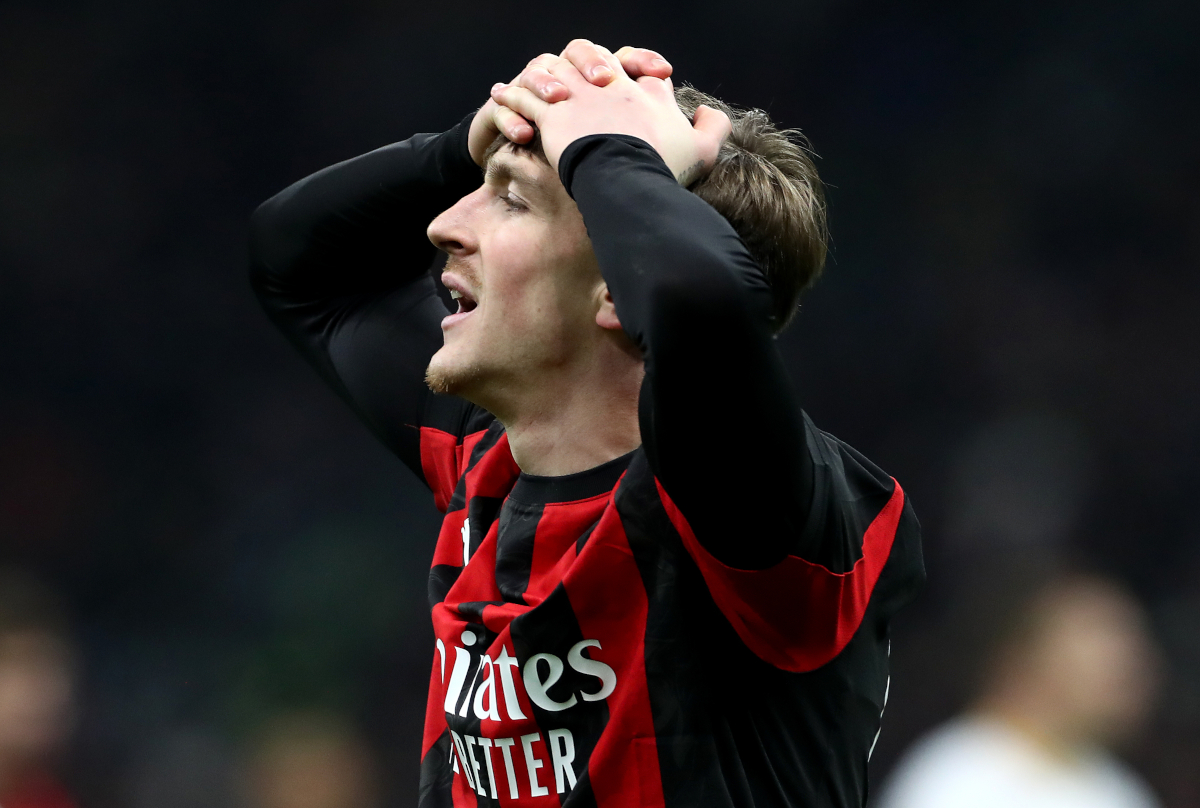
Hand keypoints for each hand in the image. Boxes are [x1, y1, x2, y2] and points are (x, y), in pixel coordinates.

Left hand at [490, 47, 730, 184]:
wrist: (631, 181)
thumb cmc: (666, 169)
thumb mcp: (704, 149)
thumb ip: (712, 127)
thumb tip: (707, 111)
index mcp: (646, 91)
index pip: (638, 68)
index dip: (633, 72)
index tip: (627, 84)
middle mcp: (613, 85)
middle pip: (594, 57)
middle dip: (584, 61)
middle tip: (573, 76)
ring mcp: (582, 95)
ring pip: (556, 69)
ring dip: (542, 74)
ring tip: (528, 80)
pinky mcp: (554, 113)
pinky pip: (527, 96)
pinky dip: (513, 96)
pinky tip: (502, 96)